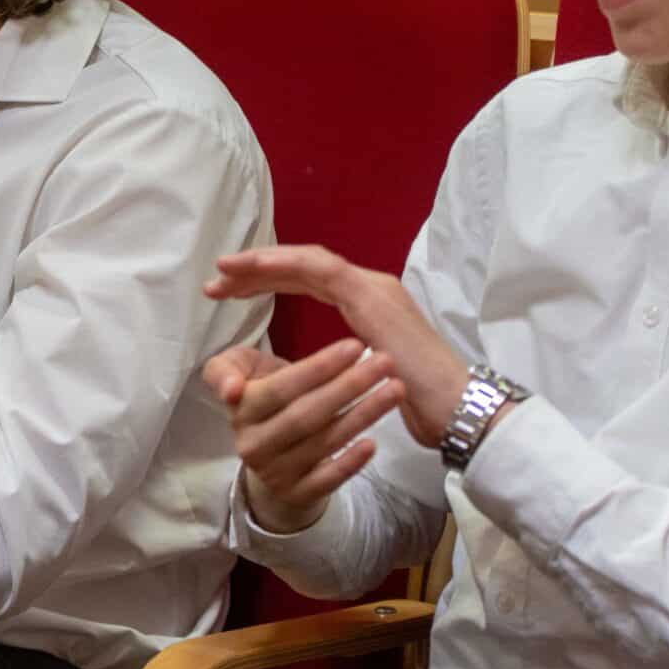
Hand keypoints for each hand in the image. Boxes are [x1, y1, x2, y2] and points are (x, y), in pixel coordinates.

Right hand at [204, 338, 401, 533]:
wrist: (266, 449)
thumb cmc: (262, 395)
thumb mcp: (240, 371)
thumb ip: (226, 367)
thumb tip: (230, 390)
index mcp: (241, 409)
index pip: (282, 388)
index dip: (319, 368)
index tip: (355, 345)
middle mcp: (253, 444)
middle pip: (307, 415)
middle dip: (350, 386)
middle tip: (386, 363)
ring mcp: (274, 473)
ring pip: (323, 443)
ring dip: (363, 416)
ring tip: (395, 389)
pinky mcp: (295, 494)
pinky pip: (326, 480)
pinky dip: (350, 462)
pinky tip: (373, 443)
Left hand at [207, 246, 471, 447]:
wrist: (453, 408)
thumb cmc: (415, 401)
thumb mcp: (365, 376)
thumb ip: (344, 361)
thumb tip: (322, 369)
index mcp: (366, 302)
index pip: (309, 279)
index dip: (269, 280)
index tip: (230, 290)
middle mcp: (370, 286)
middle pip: (303, 266)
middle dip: (257, 270)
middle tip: (216, 278)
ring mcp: (372, 287)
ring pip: (306, 260)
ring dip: (261, 263)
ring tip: (222, 271)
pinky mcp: (371, 296)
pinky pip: (319, 270)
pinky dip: (282, 266)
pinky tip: (252, 269)